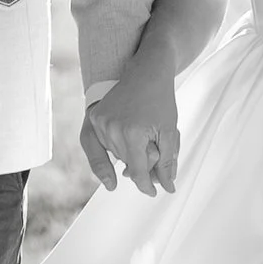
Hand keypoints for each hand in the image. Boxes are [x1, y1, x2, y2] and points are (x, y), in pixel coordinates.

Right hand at [80, 56, 178, 198]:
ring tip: (140, 135)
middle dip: (141, 162)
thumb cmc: (161, 100)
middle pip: (126, 164)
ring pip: (113, 155)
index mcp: (132, 134)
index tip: (152, 192)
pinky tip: (119, 147)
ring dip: (127, 154)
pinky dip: (110, 148)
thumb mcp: (170, 133)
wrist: (147, 71)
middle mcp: (111, 129)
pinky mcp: (92, 117)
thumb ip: (167, 163)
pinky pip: (98, 144)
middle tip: (154, 147)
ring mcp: (99, 122)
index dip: (146, 185)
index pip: (137, 172)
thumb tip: (167, 188)